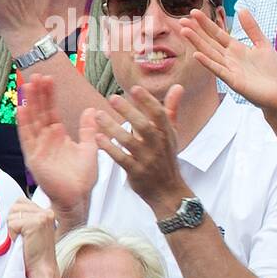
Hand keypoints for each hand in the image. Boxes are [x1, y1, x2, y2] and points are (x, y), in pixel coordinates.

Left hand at [6, 198, 60, 277]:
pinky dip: (12, 234)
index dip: (16, 216)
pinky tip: (23, 242)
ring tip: (23, 239)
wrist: (42, 268)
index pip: (21, 201)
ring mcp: (43, 216)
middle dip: (14, 221)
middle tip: (23, 237)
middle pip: (15, 205)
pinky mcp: (36, 223)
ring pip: (13, 213)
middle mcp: (47, 211)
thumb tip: (11, 208)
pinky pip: (12, 223)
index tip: (24, 231)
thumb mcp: (32, 230)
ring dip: (13, 228)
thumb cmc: (34, 252)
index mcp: (47, 212)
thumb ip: (26, 216)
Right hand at [15, 73, 97, 212]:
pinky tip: (22, 109)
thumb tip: (91, 109)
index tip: (48, 78)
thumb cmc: (82, 177)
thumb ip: (88, 129)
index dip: (49, 95)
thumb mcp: (89, 148)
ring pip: (32, 121)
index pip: (51, 111)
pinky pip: (27, 138)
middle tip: (37, 75)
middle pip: (39, 112)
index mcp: (58, 136)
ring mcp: (38, 147)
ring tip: (27, 85)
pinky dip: (24, 124)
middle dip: (38, 94)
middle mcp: (46, 139)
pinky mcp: (33, 157)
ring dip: (29, 103)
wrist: (78, 197)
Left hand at [93, 85, 188, 215]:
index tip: (135, 88)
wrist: (168, 190)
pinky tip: (98, 138)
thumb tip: (178, 86)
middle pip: (144, 126)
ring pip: (130, 142)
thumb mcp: (172, 134)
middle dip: (129, 111)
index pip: (159, 114)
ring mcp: (147, 160)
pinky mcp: (136, 172)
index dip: (148, 101)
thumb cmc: (166, 158)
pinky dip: (110, 149)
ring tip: (98, 115)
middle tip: (112, 97)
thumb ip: (171, 109)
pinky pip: (121, 159)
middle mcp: (159, 146)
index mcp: (167, 134)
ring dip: (113, 128)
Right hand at [182, 8, 276, 116]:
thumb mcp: (263, 44)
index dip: (206, 23)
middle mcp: (230, 58)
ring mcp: (230, 70)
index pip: (217, 33)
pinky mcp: (234, 81)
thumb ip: (252, 28)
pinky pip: (219, 71)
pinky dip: (208, 63)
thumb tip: (242, 9)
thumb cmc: (272, 71)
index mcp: (236, 49)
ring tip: (184, 31)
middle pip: (209, 42)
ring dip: (197, 43)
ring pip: (210, 54)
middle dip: (196, 31)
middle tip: (181, 20)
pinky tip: (197, 55)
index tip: (193, 12)